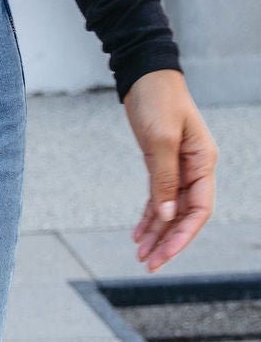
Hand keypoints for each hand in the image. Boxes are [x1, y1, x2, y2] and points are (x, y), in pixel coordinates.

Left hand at [122, 70, 218, 272]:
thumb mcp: (160, 141)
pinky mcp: (161, 166)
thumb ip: (164, 180)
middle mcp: (195, 169)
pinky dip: (148, 218)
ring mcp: (179, 168)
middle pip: (185, 216)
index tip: (165, 254)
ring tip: (140, 255)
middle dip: (168, 242)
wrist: (145, 77)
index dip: (183, 235)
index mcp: (203, 162)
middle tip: (148, 265)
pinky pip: (158, 199)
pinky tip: (137, 235)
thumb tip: (165, 216)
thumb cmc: (158, 101)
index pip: (200, 209)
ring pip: (169, 211)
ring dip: (156, 235)